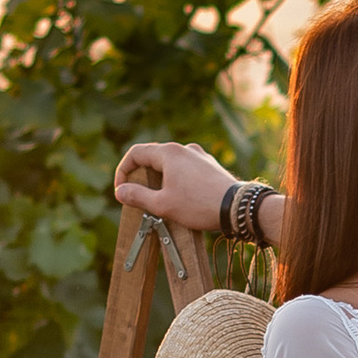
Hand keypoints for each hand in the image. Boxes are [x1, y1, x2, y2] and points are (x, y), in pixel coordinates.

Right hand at [113, 139, 234, 230]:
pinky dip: (176, 180)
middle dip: (142, 176)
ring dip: (160, 180)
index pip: (136, 153)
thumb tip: (120, 192)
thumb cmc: (199, 205)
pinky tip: (181, 198)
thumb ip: (137, 196)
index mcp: (169, 153)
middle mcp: (184, 149)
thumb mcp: (162, 204)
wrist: (238, 208)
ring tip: (160, 200)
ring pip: (171, 164)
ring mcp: (199, 156)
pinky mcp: (210, 166)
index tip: (121, 190)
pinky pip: (186, 170)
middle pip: (153, 157)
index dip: (123, 171)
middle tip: (138, 197)